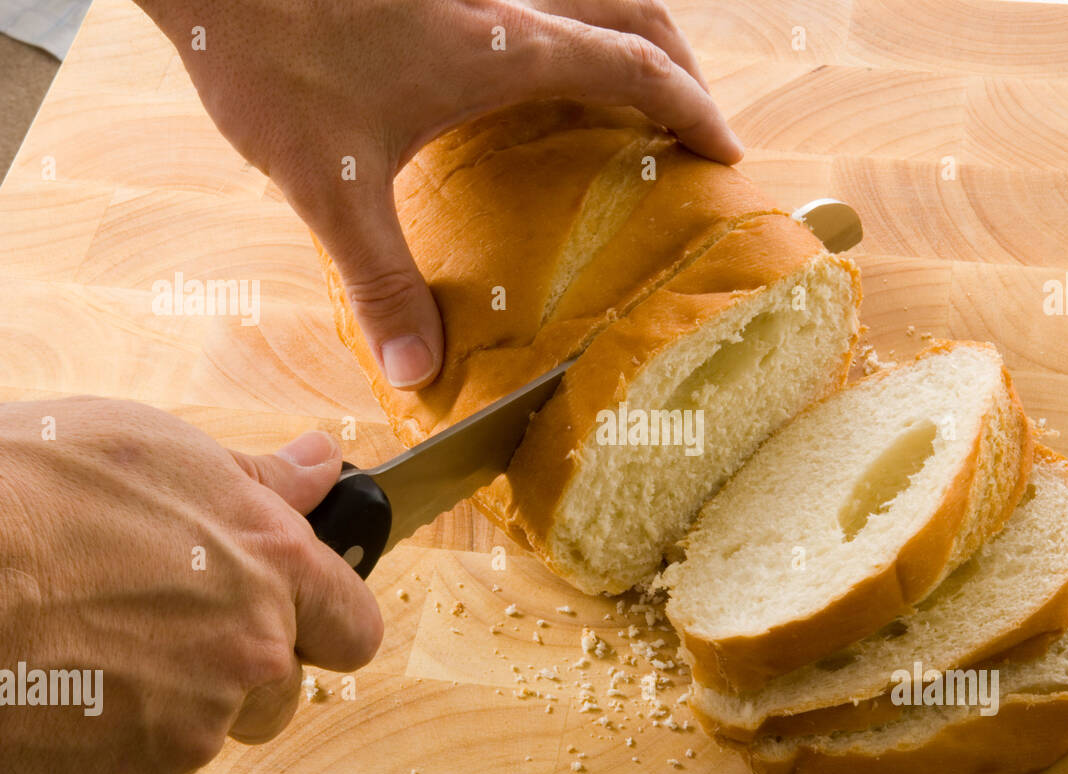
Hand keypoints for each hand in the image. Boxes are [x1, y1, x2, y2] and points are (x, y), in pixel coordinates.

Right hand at [0, 398, 381, 773]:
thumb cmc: (24, 497)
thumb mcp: (152, 450)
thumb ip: (257, 476)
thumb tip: (323, 463)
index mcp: (271, 567)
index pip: (353, 624)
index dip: (326, 621)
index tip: (299, 617)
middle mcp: (250, 653)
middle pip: (283, 687)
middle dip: (240, 668)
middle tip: (158, 629)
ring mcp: (192, 727)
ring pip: (208, 731)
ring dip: (168, 706)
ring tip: (87, 654)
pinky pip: (137, 772)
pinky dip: (104, 745)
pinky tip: (54, 694)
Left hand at [136, 0, 742, 389]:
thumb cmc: (270, 52)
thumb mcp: (334, 184)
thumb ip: (384, 281)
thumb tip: (415, 369)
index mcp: (505, 48)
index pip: (634, 67)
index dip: (690, 110)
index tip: (724, 151)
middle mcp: (504, 2)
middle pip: (634, 10)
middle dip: (678, 66)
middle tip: (691, 123)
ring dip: (627, 36)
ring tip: (632, 95)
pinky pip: (534, 0)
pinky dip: (565, 28)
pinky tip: (528, 74)